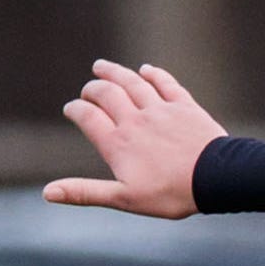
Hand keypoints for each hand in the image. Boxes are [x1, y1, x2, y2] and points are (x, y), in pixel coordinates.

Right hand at [42, 60, 224, 217]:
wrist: (217, 179)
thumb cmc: (171, 194)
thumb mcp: (124, 199)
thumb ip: (85, 192)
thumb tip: (47, 193)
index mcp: (117, 143)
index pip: (87, 117)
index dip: (76, 110)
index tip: (71, 109)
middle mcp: (135, 120)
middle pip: (107, 94)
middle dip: (93, 89)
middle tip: (88, 89)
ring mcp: (161, 110)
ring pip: (133, 83)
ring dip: (115, 73)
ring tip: (101, 66)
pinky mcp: (186, 107)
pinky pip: (166, 84)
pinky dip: (153, 75)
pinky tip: (146, 70)